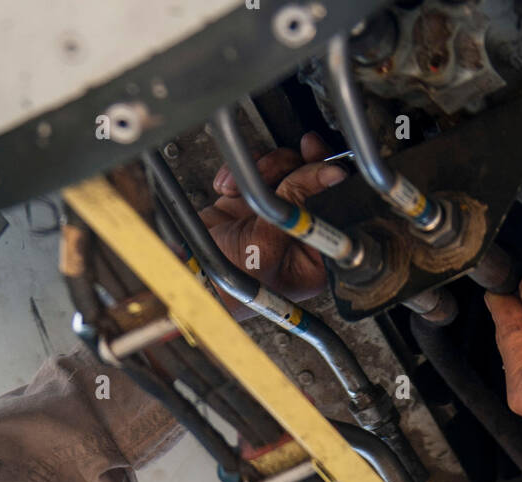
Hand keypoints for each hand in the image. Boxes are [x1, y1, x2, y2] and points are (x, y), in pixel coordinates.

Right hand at [199, 132, 345, 302]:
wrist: (186, 275)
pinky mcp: (253, 202)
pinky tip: (226, 191)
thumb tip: (332, 175)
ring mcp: (275, 215)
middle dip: (286, 169)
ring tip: (237, 191)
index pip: (334, 205)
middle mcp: (299, 233)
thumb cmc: (227, 284)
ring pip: (285, 167)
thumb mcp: (265, 244)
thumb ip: (296, 205)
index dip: (325, 176)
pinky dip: (239, 173)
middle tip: (270, 169)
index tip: (313, 157)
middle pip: (311, 179)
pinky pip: (257, 169)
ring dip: (260, 171)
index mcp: (315, 256)